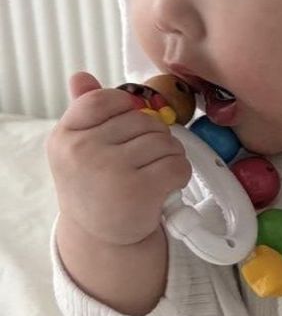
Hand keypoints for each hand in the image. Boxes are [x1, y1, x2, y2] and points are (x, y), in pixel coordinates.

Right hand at [45, 72, 191, 246]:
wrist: (101, 238)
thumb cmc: (95, 188)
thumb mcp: (79, 149)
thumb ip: (84, 113)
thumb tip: (82, 76)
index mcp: (66, 136)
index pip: (104, 99)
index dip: (128, 108)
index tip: (132, 127)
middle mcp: (83, 150)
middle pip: (142, 120)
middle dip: (156, 136)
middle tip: (148, 159)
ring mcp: (110, 169)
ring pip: (164, 141)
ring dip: (171, 155)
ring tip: (157, 172)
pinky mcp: (139, 190)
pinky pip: (177, 165)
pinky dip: (181, 173)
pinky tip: (169, 184)